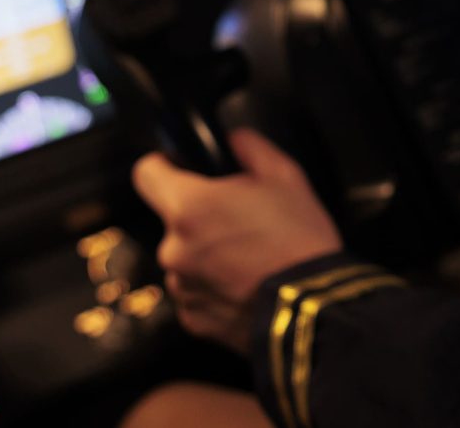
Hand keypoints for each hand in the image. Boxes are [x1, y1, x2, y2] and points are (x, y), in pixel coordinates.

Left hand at [132, 130, 343, 352]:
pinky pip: (196, 293)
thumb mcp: (286, 176)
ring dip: (206, 256)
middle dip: (200, 217)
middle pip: (173, 220)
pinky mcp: (194, 321)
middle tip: (240, 221)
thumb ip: (250, 147)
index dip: (164, 165)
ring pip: (184, 259)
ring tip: (248, 259)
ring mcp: (182, 288)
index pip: (146, 173)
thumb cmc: (299, 242)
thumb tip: (233, 140)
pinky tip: (245, 285)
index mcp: (189, 207)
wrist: (314, 311)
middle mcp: (174, 249)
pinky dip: (214, 289)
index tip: (182, 169)